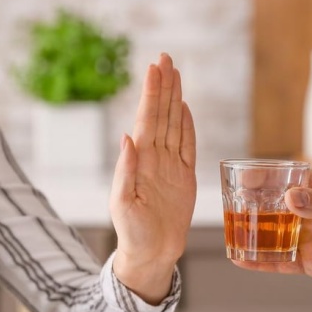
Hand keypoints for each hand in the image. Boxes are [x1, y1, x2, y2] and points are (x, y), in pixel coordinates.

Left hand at [110, 53, 195, 303]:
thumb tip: (127, 137)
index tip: (155, 68)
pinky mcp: (184, 176)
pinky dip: (187, 126)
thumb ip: (126, 170)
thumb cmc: (133, 232)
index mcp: (140, 161)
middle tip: (166, 58)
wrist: (153, 253)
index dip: (152, 93)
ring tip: (176, 74)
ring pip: (174, 124)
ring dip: (175, 99)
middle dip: (163, 86)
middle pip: (161, 114)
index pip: (147, 119)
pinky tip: (184, 109)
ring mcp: (170, 165)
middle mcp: (155, 157)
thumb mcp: (123, 204)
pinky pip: (188, 145)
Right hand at [234, 170, 311, 299]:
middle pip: (280, 207)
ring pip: (277, 234)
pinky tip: (243, 258)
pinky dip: (263, 260)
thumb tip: (289, 198)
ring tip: (231, 233)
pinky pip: (283, 261)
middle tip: (233, 206)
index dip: (269, 179)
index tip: (247, 178)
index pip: (293, 180)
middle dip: (256, 207)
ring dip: (255, 234)